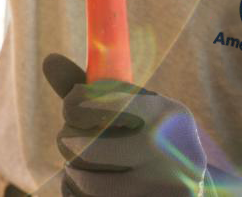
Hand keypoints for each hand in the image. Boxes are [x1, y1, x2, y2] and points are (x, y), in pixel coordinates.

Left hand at [42, 54, 206, 195]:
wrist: (192, 188)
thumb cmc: (149, 139)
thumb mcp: (131, 108)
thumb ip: (88, 88)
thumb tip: (49, 60)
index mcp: (164, 113)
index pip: (95, 103)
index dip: (73, 106)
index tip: (74, 110)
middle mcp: (169, 151)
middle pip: (80, 144)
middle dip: (68, 140)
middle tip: (79, 141)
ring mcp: (166, 189)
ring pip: (81, 178)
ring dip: (73, 170)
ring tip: (87, 166)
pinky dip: (74, 191)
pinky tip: (90, 188)